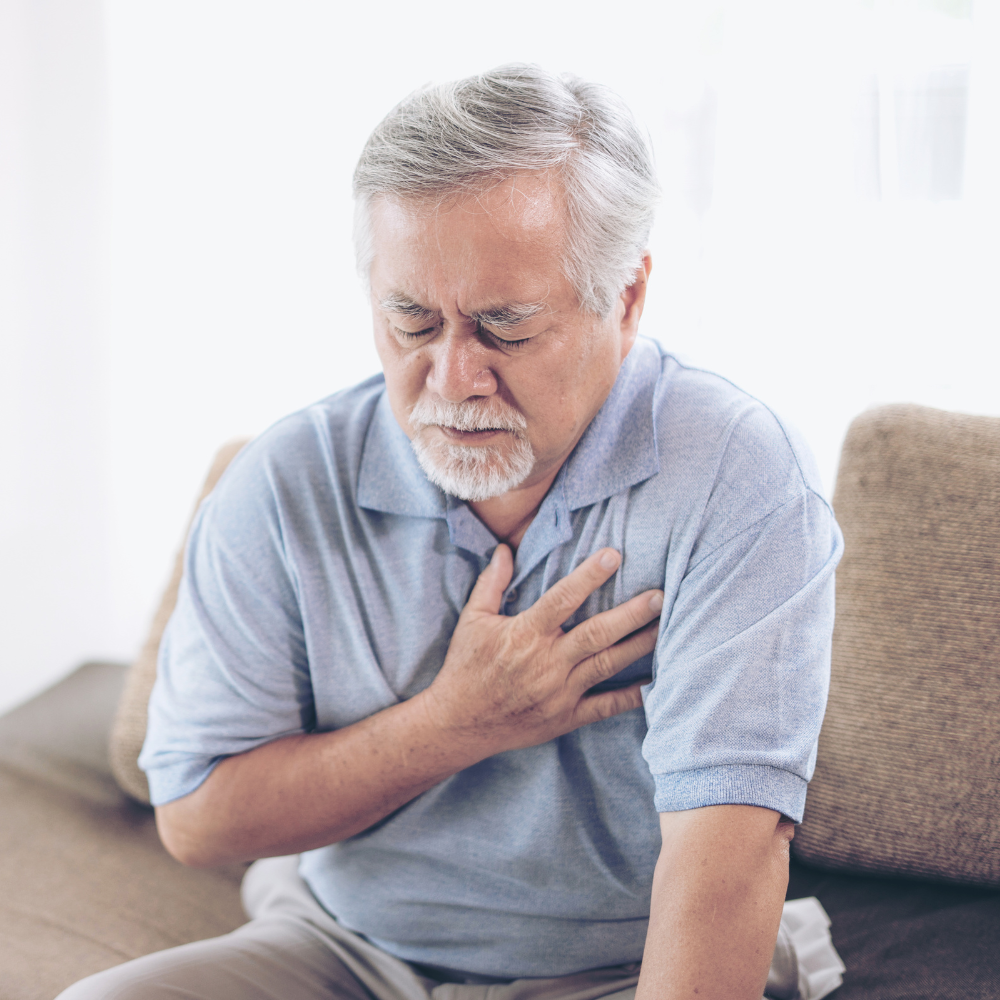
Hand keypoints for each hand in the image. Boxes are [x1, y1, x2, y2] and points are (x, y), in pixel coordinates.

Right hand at [421, 544, 662, 756]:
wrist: (459, 723)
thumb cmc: (465, 667)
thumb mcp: (472, 620)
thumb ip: (492, 583)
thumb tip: (504, 548)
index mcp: (525, 634)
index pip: (563, 598)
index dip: (590, 575)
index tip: (614, 554)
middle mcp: (546, 662)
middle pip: (597, 633)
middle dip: (631, 614)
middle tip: (660, 596)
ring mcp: (559, 692)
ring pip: (607, 664)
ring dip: (638, 645)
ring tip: (665, 626)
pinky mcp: (566, 717)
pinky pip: (605, 707)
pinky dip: (632, 696)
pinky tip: (654, 682)